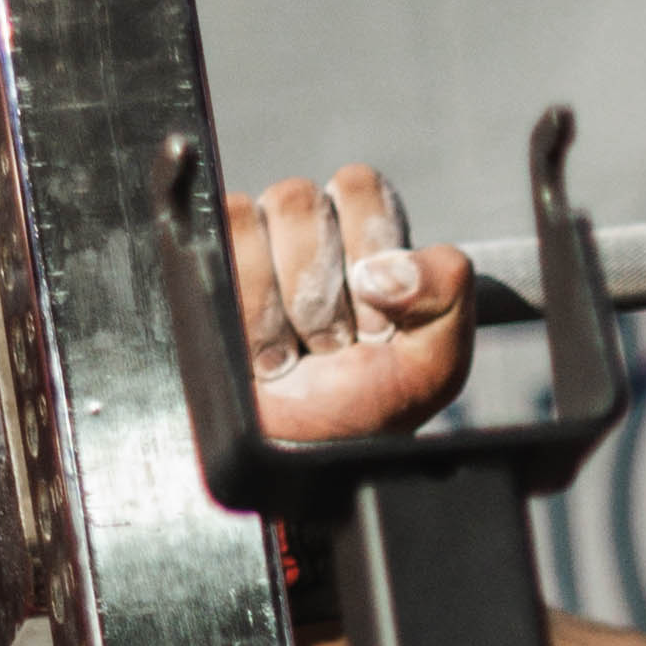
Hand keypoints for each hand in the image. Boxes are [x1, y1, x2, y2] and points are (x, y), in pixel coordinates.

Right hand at [227, 162, 475, 445]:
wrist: (301, 459)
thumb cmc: (368, 406)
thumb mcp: (435, 361)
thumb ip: (446, 294)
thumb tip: (382, 270)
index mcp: (365, 236)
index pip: (359, 187)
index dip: (368, 247)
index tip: (376, 317)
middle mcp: (306, 229)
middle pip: (301, 200)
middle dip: (320, 291)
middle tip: (331, 344)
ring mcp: (249, 244)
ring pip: (253, 216)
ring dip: (280, 307)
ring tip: (292, 354)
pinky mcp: (200, 267)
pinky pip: (215, 241)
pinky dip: (243, 311)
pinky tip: (258, 355)